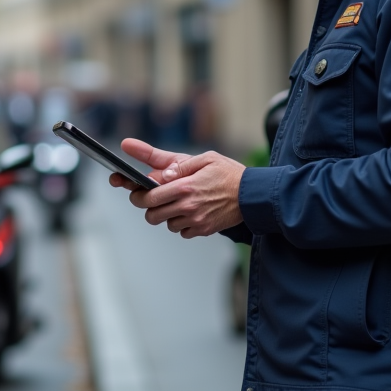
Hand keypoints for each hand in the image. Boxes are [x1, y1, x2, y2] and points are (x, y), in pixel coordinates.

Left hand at [113, 139, 245, 238]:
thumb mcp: (205, 159)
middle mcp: (187, 206)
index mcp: (184, 186)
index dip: (138, 196)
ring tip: (177, 204)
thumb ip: (179, 165)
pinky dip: (182, 224)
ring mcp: (196, 220)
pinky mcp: (204, 229)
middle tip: (154, 201)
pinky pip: (183, 232)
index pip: (149, 197)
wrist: (253, 194)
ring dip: (167, 216)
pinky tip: (191, 212)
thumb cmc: (229, 173)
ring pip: (167, 225)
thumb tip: (161, 173)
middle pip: (152, 216)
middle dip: (149, 208)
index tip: (137, 192)